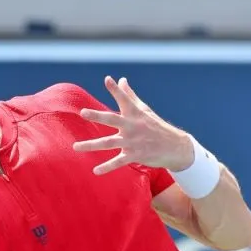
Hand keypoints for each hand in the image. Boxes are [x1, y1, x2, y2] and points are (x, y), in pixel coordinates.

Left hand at [72, 76, 193, 174]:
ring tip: (75, 147)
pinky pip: (118, 162)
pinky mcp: (135, 155)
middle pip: (112, 119)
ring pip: (109, 143)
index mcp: (134, 114)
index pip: (124, 99)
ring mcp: (133, 141)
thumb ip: (129, 96)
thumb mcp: (144, 110)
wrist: (175, 147)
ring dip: (91, 145)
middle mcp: (132, 126)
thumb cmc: (156, 126)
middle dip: (97, 116)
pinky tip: (95, 171)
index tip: (108, 79)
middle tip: (83, 112)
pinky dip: (107, 167)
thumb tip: (122, 79)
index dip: (116, 89)